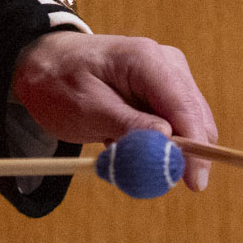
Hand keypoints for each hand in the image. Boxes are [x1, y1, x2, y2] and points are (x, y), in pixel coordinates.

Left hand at [11, 31, 220, 190]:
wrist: (46, 65)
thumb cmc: (60, 83)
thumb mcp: (85, 109)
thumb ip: (127, 125)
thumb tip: (169, 141)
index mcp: (146, 59)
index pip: (184, 106)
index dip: (195, 146)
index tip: (195, 183)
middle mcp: (167, 63)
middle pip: (194, 116)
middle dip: (182, 153)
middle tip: (154, 180)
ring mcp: (169, 75)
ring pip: (188, 124)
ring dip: (165, 149)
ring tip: (119, 150)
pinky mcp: (165, 91)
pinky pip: (175, 125)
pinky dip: (157, 143)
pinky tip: (123, 141)